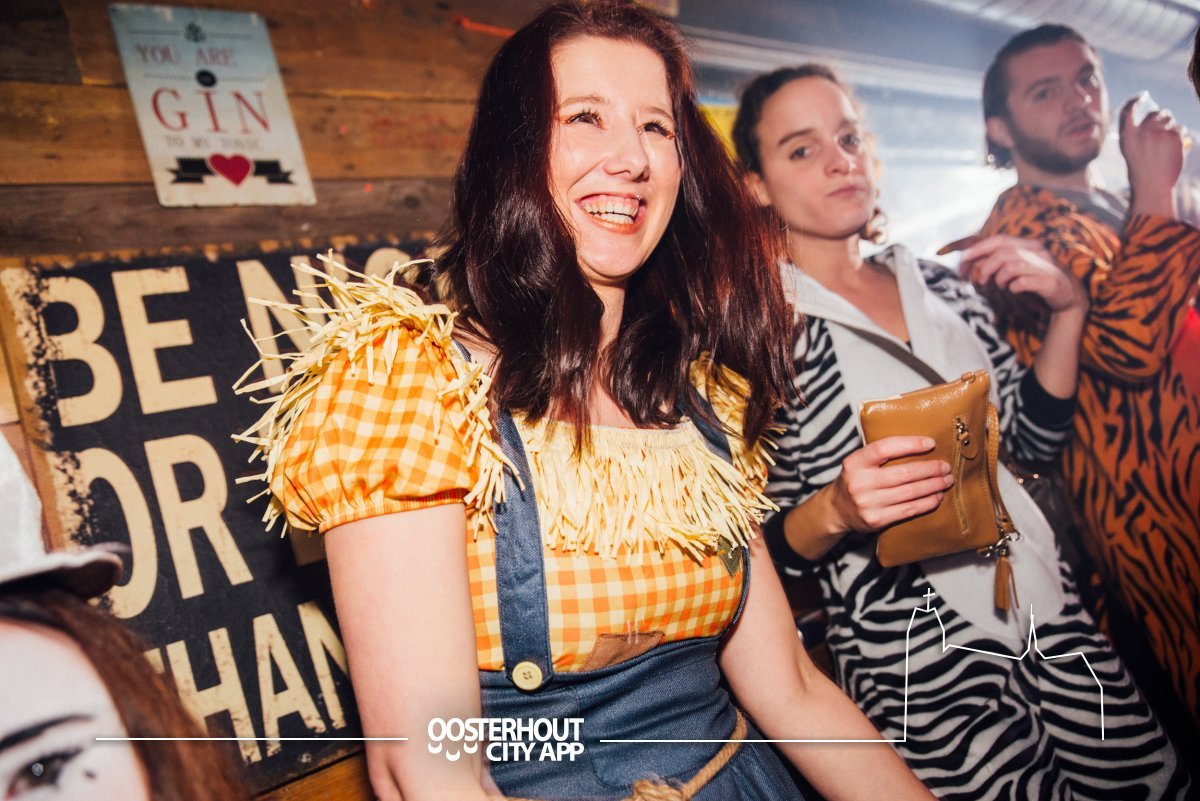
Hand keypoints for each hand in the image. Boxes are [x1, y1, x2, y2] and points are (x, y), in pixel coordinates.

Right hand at [828, 436, 950, 531]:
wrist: (837, 510)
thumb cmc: (856, 480)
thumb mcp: (859, 463)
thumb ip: (880, 454)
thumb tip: (920, 444)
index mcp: (854, 463)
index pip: (884, 448)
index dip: (910, 444)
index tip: (931, 443)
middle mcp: (859, 482)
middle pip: (904, 473)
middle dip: (930, 469)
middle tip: (945, 466)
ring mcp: (868, 503)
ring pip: (910, 492)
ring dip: (933, 485)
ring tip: (946, 480)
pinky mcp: (876, 520)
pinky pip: (909, 510)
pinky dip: (927, 502)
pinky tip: (937, 497)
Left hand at [957, 235, 1087, 312]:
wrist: (1067, 295)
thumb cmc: (1037, 280)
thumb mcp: (1016, 268)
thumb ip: (997, 263)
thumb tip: (973, 263)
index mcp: (1027, 245)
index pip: (999, 240)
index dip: (979, 248)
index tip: (963, 259)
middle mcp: (1036, 252)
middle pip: (1003, 252)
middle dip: (985, 266)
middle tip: (979, 281)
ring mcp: (1044, 266)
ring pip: (1012, 266)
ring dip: (998, 278)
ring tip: (998, 286)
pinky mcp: (1049, 282)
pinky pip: (1024, 281)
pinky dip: (1013, 286)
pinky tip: (1012, 290)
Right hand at [1120, 95, 1183, 215]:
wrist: (1152, 187)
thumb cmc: (1141, 172)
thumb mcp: (1130, 152)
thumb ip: (1137, 134)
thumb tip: (1153, 115)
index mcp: (1126, 136)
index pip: (1127, 110)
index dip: (1135, 100)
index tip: (1142, 95)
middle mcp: (1141, 132)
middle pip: (1154, 113)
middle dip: (1162, 115)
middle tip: (1165, 123)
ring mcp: (1158, 133)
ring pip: (1169, 120)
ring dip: (1171, 126)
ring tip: (1168, 143)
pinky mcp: (1174, 136)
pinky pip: (1180, 128)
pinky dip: (1179, 136)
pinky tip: (1175, 148)